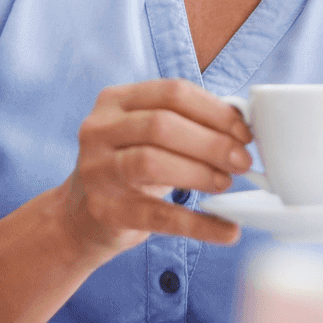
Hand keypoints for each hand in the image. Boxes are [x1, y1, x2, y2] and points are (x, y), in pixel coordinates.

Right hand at [59, 80, 250, 255]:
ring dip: (200, 173)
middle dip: (212, 142)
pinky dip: (199, 224)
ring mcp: (97, 170)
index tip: (243, 132)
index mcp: (115, 101)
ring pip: (152, 161)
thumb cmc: (127, 167)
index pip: (172, 93)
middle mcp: (99, 130)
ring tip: (226, 183)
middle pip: (163, 125)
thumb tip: (241, 127)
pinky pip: (158, 216)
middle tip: (242, 161)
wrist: (79, 215)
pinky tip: (226, 229)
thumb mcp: (147, 135)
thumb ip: (186, 124)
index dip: (214, 111)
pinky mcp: (106, 211)